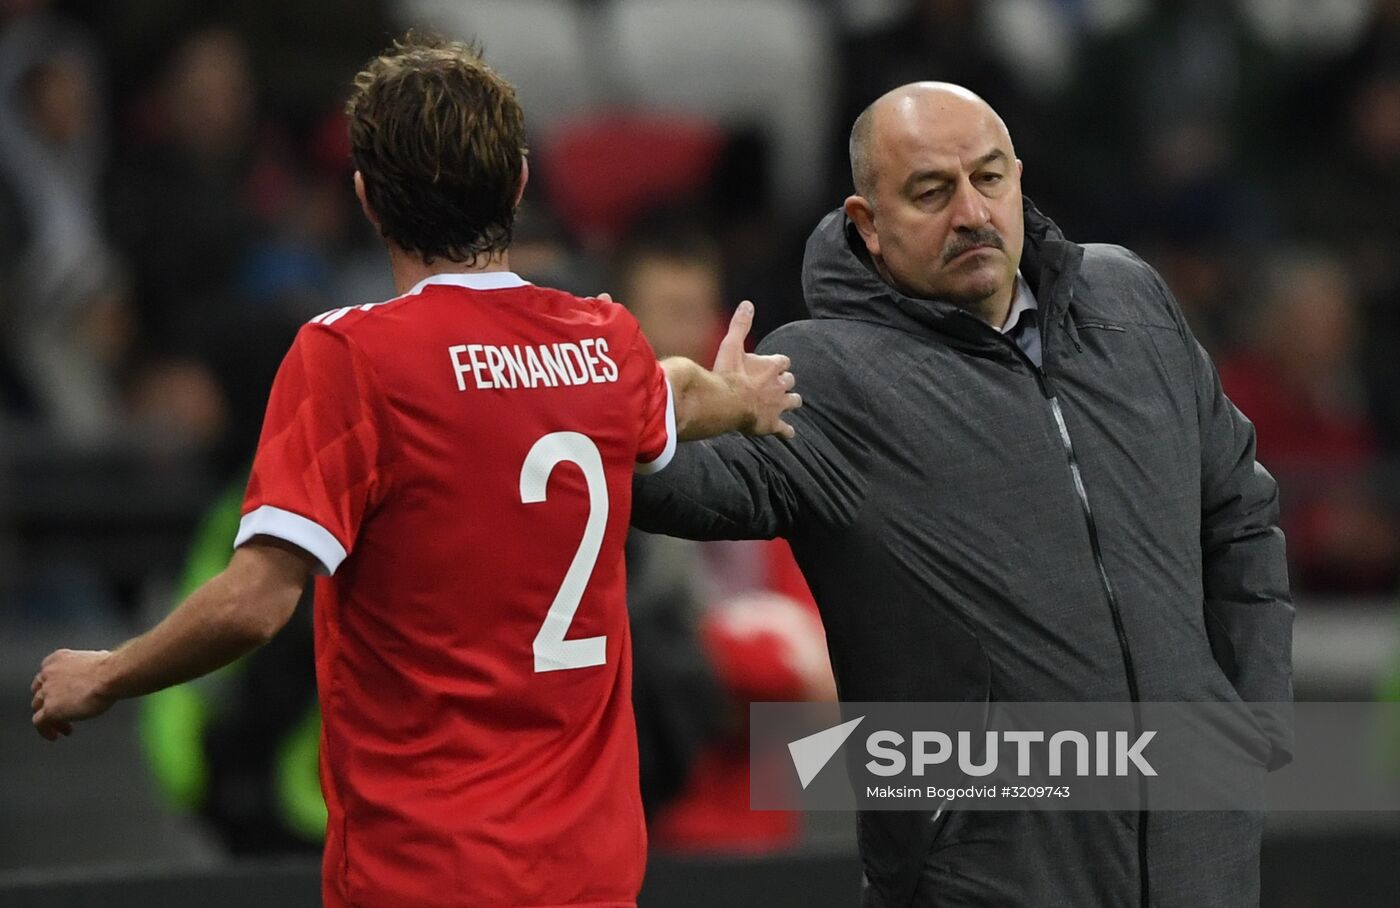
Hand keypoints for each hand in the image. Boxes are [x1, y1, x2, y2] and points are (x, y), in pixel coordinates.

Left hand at [31, 649, 114, 740]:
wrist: (111, 676)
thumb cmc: (110, 668)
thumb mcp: (96, 659)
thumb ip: (89, 666)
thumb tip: (98, 671)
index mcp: (58, 659)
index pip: (45, 675)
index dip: (52, 687)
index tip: (59, 696)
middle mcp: (48, 674)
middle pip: (39, 692)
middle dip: (49, 703)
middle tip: (61, 711)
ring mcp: (47, 692)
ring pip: (38, 708)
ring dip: (50, 718)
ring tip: (64, 726)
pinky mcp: (50, 709)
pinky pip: (39, 723)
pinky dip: (45, 730)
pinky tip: (55, 735)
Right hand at [713, 301, 800, 438]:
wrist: (726, 403)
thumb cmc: (728, 374)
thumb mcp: (732, 345)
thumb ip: (740, 325)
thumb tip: (748, 303)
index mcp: (772, 366)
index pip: (783, 361)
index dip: (778, 363)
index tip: (773, 365)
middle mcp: (780, 385)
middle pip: (790, 380)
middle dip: (785, 381)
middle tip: (777, 384)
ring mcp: (778, 405)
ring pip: (793, 402)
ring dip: (791, 401)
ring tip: (787, 403)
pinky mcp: (772, 424)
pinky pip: (785, 430)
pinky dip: (786, 431)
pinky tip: (787, 433)